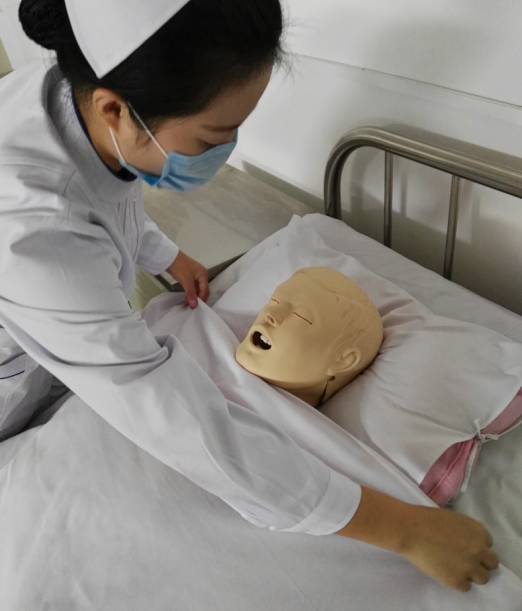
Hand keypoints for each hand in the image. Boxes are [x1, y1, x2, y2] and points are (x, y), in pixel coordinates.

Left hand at [166, 250, 208, 308]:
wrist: (169, 257)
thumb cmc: (180, 267)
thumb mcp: (186, 281)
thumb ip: (191, 293)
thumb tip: (194, 306)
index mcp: (203, 274)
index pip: (205, 290)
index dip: (201, 299)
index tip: (195, 308)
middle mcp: (201, 275)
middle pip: (202, 289)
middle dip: (198, 298)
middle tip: (192, 307)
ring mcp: (195, 275)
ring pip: (197, 288)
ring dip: (193, 296)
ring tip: (188, 304)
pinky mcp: (188, 275)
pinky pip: (192, 286)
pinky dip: (190, 292)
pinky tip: (186, 297)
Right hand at [335, 487, 498, 592]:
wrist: (409, 528)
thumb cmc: (425, 518)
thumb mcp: (452, 519)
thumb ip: (465, 532)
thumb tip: (466, 544)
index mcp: (478, 531)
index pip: (488, 545)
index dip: (476, 547)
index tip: (465, 548)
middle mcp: (479, 549)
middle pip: (492, 563)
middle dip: (480, 562)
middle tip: (464, 560)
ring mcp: (470, 566)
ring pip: (483, 578)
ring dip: (471, 574)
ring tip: (455, 569)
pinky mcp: (458, 580)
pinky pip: (466, 587)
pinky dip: (457, 582)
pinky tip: (445, 573)